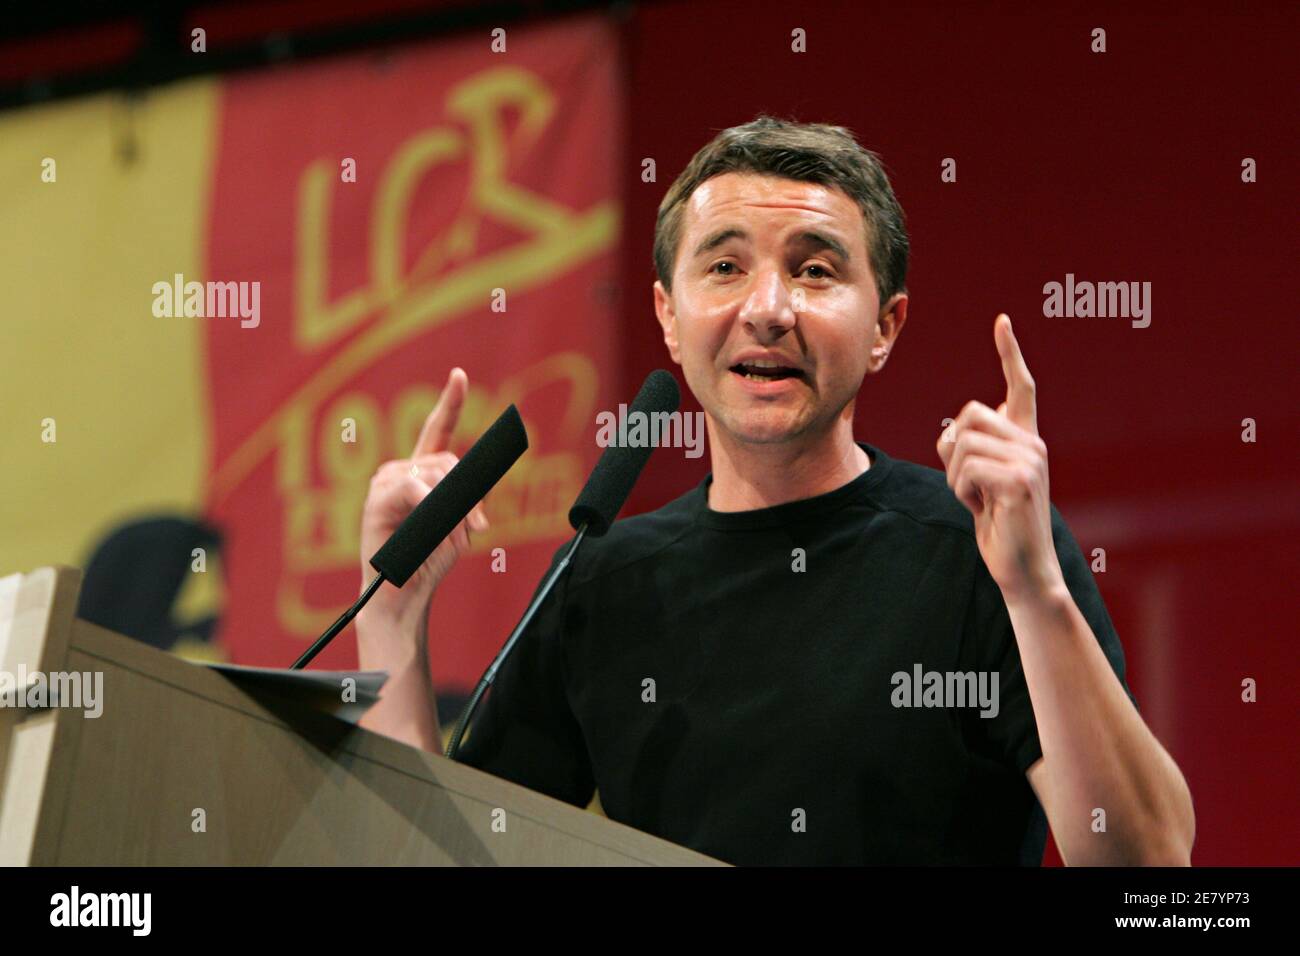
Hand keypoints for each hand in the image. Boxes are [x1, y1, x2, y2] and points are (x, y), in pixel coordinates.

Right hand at [357, 367, 488, 628]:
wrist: (404, 595)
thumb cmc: (429, 559)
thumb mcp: (459, 522)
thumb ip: (467, 494)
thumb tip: (475, 479)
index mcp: (422, 473)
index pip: (437, 429)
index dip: (450, 401)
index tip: (459, 374)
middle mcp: (401, 470)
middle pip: (449, 461)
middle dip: (470, 493)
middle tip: (479, 526)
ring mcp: (385, 482)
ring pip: (438, 474)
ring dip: (456, 507)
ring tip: (457, 536)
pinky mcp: (376, 500)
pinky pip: (416, 489)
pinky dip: (433, 509)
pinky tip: (433, 528)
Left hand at [937, 315, 1063, 603]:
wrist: (1023, 569)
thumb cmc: (999, 527)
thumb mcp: (982, 482)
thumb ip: (975, 450)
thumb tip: (957, 429)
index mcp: (1027, 440)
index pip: (1021, 387)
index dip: (1009, 353)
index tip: (1001, 322)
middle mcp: (1034, 443)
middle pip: (969, 415)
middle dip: (952, 450)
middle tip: (969, 484)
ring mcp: (1031, 460)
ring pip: (963, 442)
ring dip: (955, 476)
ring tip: (978, 499)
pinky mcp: (1020, 481)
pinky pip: (967, 469)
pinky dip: (961, 491)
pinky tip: (981, 508)